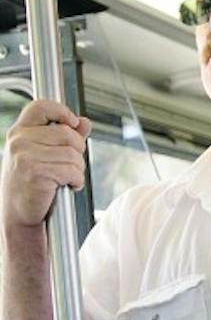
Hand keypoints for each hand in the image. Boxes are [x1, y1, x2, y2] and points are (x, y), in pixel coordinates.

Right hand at [2, 99, 90, 229]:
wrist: (17, 212)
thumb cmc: (33, 181)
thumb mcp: (45, 153)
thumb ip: (66, 136)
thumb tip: (84, 122)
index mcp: (19, 131)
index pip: (41, 106)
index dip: (62, 111)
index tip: (73, 123)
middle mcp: (19, 141)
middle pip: (67, 133)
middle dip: (78, 150)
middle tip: (71, 164)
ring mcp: (24, 156)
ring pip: (72, 153)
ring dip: (78, 168)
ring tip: (68, 177)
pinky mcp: (34, 172)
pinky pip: (72, 170)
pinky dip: (77, 180)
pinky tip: (69, 185)